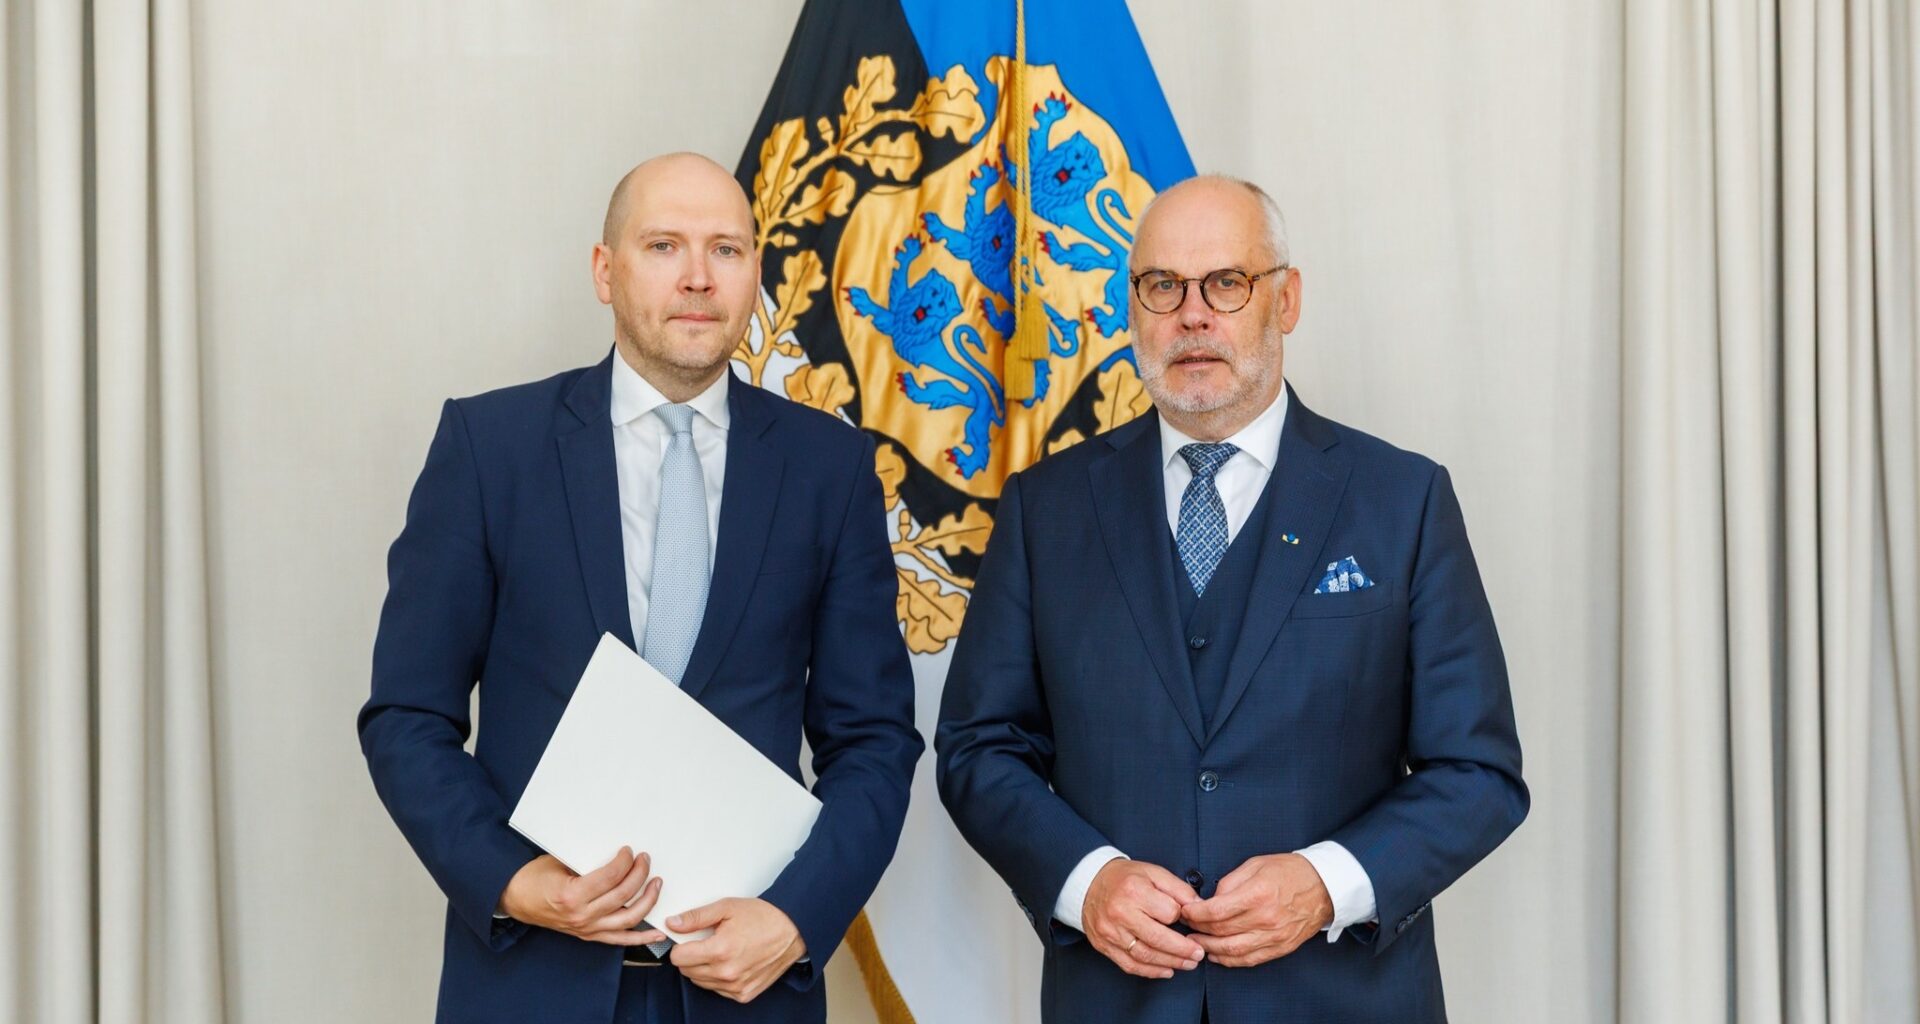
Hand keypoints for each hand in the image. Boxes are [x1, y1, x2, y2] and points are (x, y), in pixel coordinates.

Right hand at [498, 847, 666, 947]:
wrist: (516, 899)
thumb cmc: (535, 877)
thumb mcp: (558, 861)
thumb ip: (587, 860)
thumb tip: (616, 853)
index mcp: (571, 895)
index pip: (610, 877)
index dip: (625, 861)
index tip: (630, 851)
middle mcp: (581, 915)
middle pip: (623, 895)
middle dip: (640, 875)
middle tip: (645, 860)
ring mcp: (586, 928)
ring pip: (628, 919)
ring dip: (648, 901)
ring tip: (656, 884)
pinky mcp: (589, 935)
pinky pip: (620, 939)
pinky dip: (641, 937)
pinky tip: (658, 933)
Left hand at [667, 898, 805, 1002]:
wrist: (792, 930)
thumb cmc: (763, 917)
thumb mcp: (727, 907)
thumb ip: (696, 917)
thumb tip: (673, 923)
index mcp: (720, 950)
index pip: (678, 958)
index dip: (680, 946)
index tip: (688, 940)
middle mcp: (727, 972)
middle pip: (686, 971)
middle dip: (690, 957)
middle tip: (707, 942)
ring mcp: (736, 986)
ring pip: (700, 982)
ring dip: (703, 968)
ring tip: (721, 951)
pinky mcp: (744, 995)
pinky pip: (718, 990)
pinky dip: (718, 978)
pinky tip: (730, 963)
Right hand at [1079, 859, 1205, 978]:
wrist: (1088, 884)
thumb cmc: (1124, 878)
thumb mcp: (1153, 872)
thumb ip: (1178, 889)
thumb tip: (1199, 908)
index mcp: (1134, 890)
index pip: (1168, 912)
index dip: (1181, 916)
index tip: (1186, 918)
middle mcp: (1120, 912)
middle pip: (1158, 939)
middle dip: (1183, 950)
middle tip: (1199, 954)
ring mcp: (1110, 932)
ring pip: (1145, 956)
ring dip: (1171, 963)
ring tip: (1188, 963)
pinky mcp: (1104, 946)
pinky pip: (1130, 965)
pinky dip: (1151, 972)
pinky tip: (1167, 970)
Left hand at [1180, 853, 1331, 966]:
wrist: (1324, 886)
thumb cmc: (1289, 872)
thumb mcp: (1256, 864)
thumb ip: (1230, 882)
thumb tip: (1210, 899)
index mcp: (1258, 894)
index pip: (1216, 911)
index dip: (1195, 914)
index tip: (1185, 911)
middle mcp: (1265, 919)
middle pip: (1221, 931)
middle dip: (1198, 929)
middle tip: (1186, 925)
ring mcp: (1274, 936)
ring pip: (1233, 950)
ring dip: (1210, 948)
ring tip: (1196, 942)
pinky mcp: (1280, 947)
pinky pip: (1250, 960)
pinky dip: (1230, 960)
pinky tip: (1217, 955)